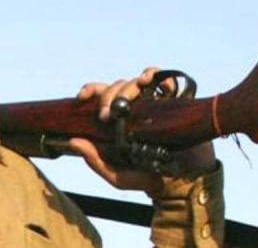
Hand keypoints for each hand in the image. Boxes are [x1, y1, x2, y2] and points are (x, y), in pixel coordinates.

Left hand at [68, 67, 217, 197]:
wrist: (184, 181)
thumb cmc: (148, 177)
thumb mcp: (118, 175)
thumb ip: (96, 161)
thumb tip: (74, 142)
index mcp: (117, 119)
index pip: (101, 95)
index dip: (91, 89)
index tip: (82, 97)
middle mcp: (133, 107)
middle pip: (117, 86)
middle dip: (110, 96)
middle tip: (107, 116)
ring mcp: (152, 103)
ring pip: (136, 81)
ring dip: (132, 84)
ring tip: (135, 90)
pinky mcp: (172, 102)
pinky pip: (165, 81)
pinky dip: (158, 76)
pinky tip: (153, 82)